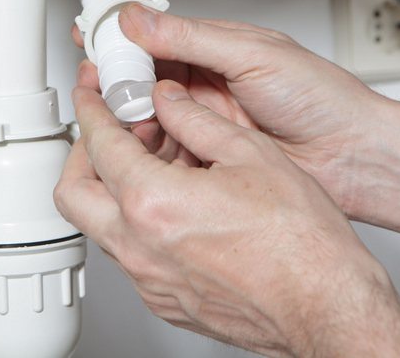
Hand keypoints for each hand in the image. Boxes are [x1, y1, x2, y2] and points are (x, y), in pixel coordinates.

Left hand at [54, 82, 399, 356]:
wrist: (326, 305)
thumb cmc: (302, 243)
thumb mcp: (251, 154)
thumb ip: (197, 119)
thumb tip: (170, 100)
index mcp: (153, 204)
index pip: (98, 144)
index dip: (91, 108)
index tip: (92, 93)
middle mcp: (140, 247)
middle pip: (73, 191)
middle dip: (83, 152)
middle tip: (108, 129)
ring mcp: (149, 280)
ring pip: (100, 224)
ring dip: (113, 187)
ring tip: (155, 161)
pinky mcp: (165, 300)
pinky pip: (130, 253)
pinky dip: (137, 220)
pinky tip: (175, 202)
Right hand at [73, 5, 389, 221]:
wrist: (354, 157)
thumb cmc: (322, 99)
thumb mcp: (252, 56)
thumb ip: (192, 37)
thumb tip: (141, 18)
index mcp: (219, 48)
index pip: (158, 34)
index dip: (123, 35)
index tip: (91, 35)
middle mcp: (210, 83)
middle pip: (147, 77)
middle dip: (121, 80)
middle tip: (101, 85)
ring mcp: (209, 122)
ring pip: (153, 115)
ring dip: (135, 115)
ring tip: (126, 117)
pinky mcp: (211, 157)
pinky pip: (169, 150)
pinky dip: (152, 148)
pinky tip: (144, 147)